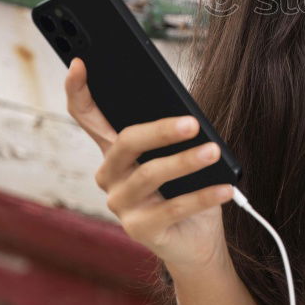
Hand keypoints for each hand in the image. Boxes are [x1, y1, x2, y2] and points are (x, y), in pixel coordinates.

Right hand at [64, 57, 233, 272]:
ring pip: (150, 174)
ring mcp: (122, 205)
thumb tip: (188, 113)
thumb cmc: (189, 189)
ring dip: (186, 162)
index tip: (80, 62)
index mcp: (116, 151)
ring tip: (214, 152)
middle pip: (125, 143)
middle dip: (159, 130)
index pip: (87, 116)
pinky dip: (203, 196)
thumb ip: (174, 132)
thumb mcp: (179, 154)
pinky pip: (173, 208)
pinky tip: (226, 188)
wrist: (198, 242)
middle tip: (192, 123)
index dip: (78, 90)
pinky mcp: (140, 230)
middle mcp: (110, 176)